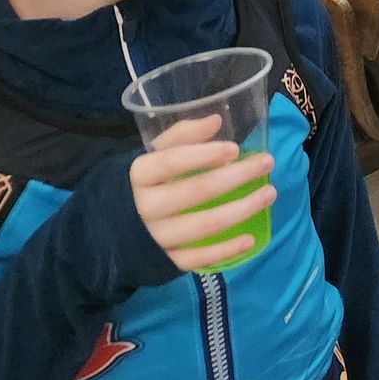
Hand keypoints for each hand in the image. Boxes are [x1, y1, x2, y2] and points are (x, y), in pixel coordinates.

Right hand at [129, 116, 275, 271]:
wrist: (109, 228)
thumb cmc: (143, 183)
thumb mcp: (152, 155)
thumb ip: (182, 136)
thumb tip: (216, 119)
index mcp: (140, 176)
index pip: (171, 162)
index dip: (204, 155)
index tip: (235, 149)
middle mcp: (145, 208)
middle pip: (196, 191)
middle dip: (236, 177)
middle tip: (267, 162)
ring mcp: (155, 237)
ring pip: (203, 225)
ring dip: (241, 210)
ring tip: (270, 193)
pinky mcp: (165, 261)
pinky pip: (198, 258)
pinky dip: (226, 250)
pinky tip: (251, 239)